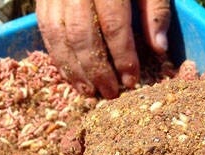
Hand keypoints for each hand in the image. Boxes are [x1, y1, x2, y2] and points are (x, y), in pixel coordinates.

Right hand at [36, 0, 169, 97]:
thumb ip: (155, 11)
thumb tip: (159, 49)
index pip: (113, 23)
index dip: (122, 56)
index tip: (131, 81)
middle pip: (82, 33)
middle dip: (96, 69)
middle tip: (110, 93)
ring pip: (58, 34)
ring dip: (73, 67)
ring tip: (88, 92)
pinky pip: (45, 28)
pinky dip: (57, 55)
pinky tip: (70, 74)